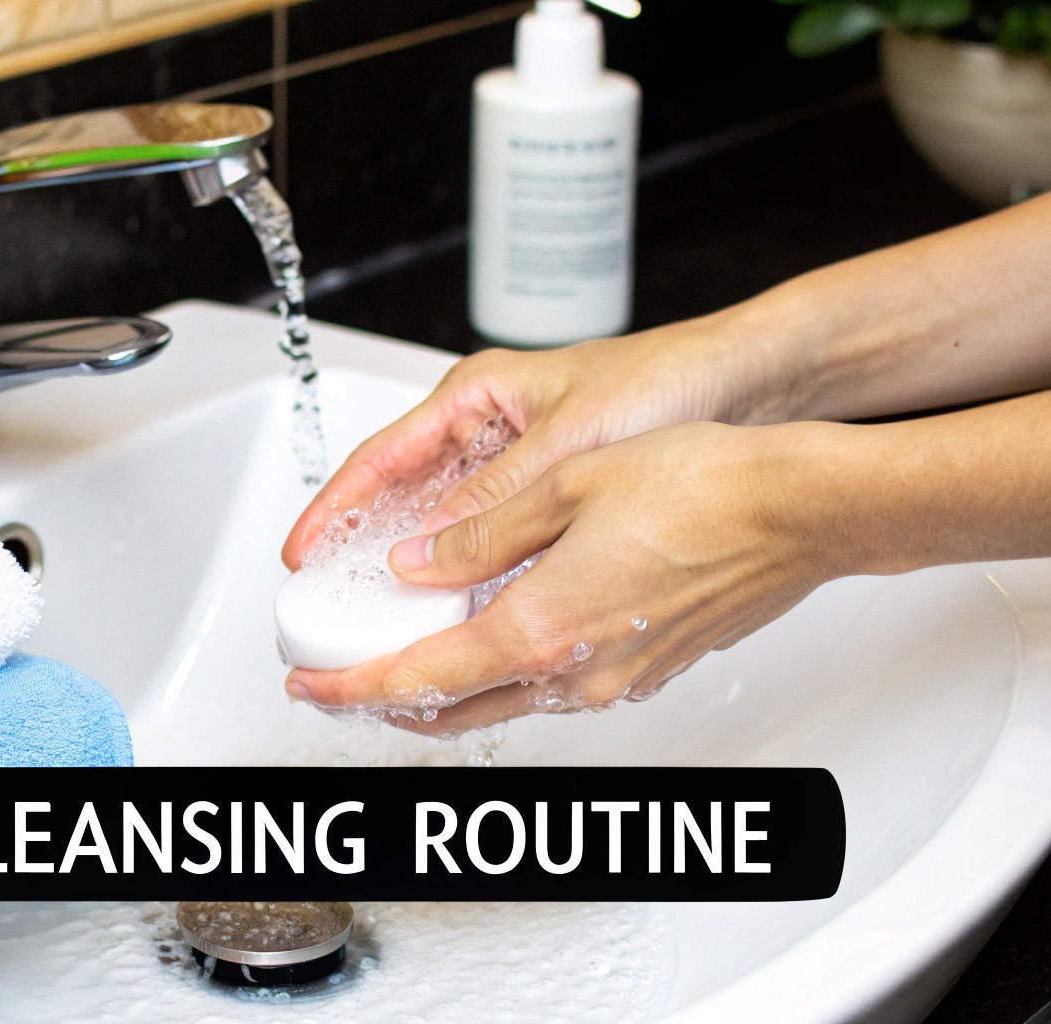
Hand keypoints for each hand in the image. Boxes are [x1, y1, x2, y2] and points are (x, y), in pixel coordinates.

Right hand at [280, 310, 790, 570]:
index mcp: (476, 398)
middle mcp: (491, 436)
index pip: (381, 460)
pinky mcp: (555, 501)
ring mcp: (520, 471)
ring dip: (418, 573)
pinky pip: (495, 548)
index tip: (300, 554)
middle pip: (403, 501)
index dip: (334, 510)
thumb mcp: (566, 444)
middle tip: (328, 604)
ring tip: (384, 622)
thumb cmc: (666, 379)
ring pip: (447, 532)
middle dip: (363, 552)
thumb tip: (424, 552)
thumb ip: (493, 500)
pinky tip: (464, 616)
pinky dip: (474, 580)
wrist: (750, 385)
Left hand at [284, 421, 858, 733]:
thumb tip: (418, 562)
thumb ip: (480, 532)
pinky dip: (501, 676)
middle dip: (382, 702)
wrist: (798, 513)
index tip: (308, 685)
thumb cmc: (703, 489)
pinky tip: (490, 637)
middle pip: (452, 712)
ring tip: (399, 658)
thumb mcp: (566, 486)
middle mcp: (574, 674)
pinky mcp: (643, 671)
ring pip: (502, 705)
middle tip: (336, 680)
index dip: (351, 688)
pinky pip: (551, 688)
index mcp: (540, 629)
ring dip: (441, 692)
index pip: (417, 680)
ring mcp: (613, 682)